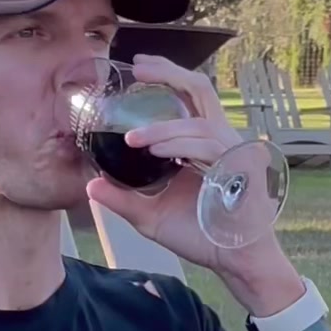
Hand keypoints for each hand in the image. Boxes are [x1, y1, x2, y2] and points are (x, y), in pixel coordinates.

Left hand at [85, 54, 286, 281]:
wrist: (233, 261)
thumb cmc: (199, 235)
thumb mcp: (150, 216)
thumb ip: (122, 199)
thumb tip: (89, 186)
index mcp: (199, 144)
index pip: (187, 97)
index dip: (167, 76)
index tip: (138, 68)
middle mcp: (218, 139)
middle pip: (200, 90)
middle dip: (169, 74)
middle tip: (139, 70)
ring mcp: (232, 151)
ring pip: (198, 122)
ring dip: (162, 129)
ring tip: (134, 139)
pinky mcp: (240, 167)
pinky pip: (208, 146)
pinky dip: (179, 146)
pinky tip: (156, 152)